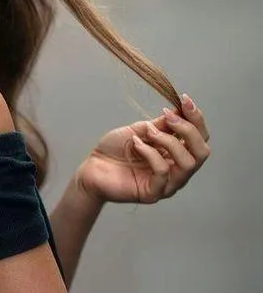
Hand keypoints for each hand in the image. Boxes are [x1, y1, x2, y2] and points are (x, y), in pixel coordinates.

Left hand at [76, 94, 209, 204]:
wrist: (91, 168)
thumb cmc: (115, 149)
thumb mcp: (141, 130)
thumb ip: (162, 124)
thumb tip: (181, 110)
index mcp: (177, 154)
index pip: (200, 138)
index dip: (196, 118)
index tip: (184, 99)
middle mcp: (177, 170)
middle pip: (202, 152)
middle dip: (188, 130)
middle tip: (168, 116)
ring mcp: (167, 184)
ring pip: (188, 163)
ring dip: (169, 141)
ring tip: (148, 132)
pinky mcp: (153, 193)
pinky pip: (163, 172)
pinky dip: (150, 153)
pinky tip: (136, 145)